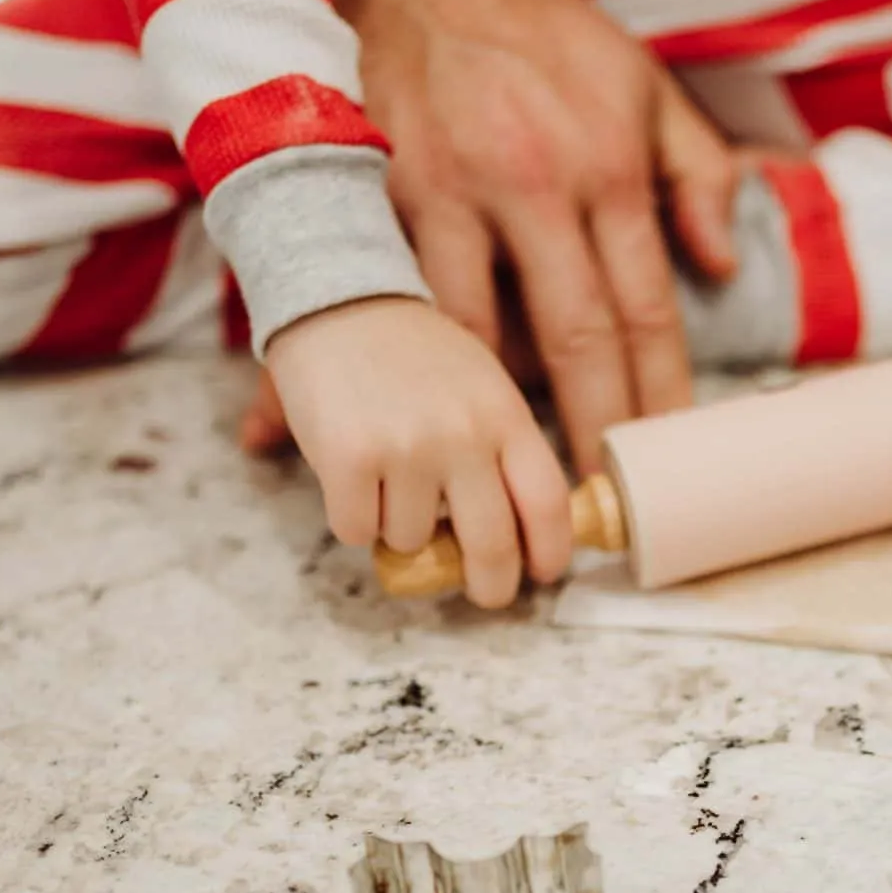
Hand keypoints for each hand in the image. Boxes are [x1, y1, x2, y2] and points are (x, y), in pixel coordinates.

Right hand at [263, 297, 574, 608]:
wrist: (341, 300)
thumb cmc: (416, 354)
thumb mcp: (482, 387)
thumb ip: (504, 450)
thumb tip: (527, 533)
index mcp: (506, 416)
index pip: (547, 504)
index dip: (550, 551)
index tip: (543, 573)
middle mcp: (463, 436)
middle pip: (491, 545)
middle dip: (491, 584)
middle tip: (485, 592)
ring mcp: (406, 449)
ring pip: (412, 541)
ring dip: (400, 531)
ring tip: (389, 483)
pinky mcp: (350, 459)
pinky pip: (357, 532)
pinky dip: (353, 520)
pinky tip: (353, 478)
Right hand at [333, 0, 738, 475]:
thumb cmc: (536, 27)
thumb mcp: (640, 78)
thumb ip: (695, 170)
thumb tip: (723, 264)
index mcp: (603, 164)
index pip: (642, 307)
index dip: (655, 391)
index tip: (660, 453)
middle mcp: (529, 184)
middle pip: (567, 337)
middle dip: (582, 428)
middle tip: (587, 507)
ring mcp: (441, 189)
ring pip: (466, 332)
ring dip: (477, 415)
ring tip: (486, 483)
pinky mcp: (368, 186)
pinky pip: (373, 295)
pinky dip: (355, 362)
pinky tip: (341, 421)